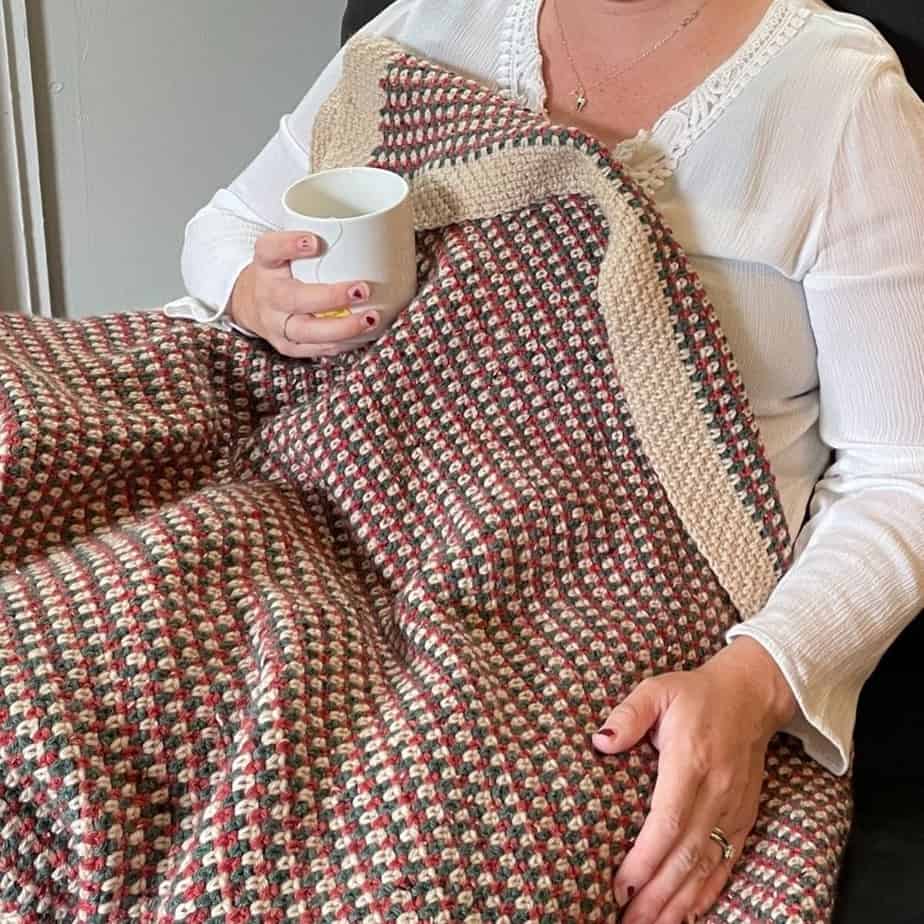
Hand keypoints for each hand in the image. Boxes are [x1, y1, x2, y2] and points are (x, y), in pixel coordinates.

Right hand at [228, 231, 379, 357]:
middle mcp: (267, 296)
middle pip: (293, 298)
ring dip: (342, 328)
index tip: (314, 242)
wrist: (253, 305)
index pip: (269, 250)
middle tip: (362, 290)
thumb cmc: (284, 273)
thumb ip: (318, 243)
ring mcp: (275, 325)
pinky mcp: (287, 346)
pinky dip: (342, 344)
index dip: (289, 245)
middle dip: (330, 297)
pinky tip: (363, 335)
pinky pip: (316, 350)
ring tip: (370, 318)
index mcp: (266, 265)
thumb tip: (374, 233)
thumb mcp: (289, 252)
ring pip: (307, 331)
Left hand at [593, 638, 797, 922]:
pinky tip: (689, 914)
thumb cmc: (695, 694)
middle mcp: (718, 791)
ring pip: (708, 867)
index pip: (669, 820)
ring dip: (679, 902)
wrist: (751, 695)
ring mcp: (734, 809)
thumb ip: (629, 714)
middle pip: (687, 855)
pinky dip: (708, 892)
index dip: (646, 858)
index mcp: (692, 761)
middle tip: (627, 921)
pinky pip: (728, 863)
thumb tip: (601, 741)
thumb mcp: (657, 689)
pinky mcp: (744, 818)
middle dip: (657, 895)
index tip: (621, 885)